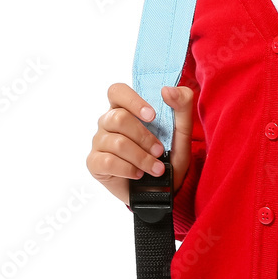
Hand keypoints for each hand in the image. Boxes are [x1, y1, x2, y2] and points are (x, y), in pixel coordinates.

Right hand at [86, 82, 194, 204]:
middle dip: (144, 137)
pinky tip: (138, 174)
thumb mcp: (183, 130)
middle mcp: (108, 122)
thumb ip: (182, 104)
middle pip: (118, 118)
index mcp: (126, 108)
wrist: (164, 189)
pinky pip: (108, 162)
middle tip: (160, 151)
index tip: (152, 116)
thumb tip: (167, 89)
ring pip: (117, 143)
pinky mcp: (94, 163)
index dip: (132, 100)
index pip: (117, 91)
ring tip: (155, 168)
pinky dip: (129, 169)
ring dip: (141, 157)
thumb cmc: (170, 155)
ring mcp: (100, 142)